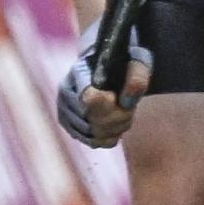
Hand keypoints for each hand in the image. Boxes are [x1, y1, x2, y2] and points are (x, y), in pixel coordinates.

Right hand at [56, 17, 150, 147]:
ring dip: (116, 128)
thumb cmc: (124, 62)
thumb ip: (136, 78)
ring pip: (95, 135)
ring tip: (121, 112)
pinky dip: (109, 137)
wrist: (108, 67)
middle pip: (95, 122)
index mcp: (79, 73)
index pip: (91, 100)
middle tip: (127, 106)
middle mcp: (66, 93)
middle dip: (119, 117)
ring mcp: (66, 111)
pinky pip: (94, 142)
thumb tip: (126, 102)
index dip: (109, 104)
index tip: (116, 96)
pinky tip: (114, 124)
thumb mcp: (137, 62)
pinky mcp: (70, 127)